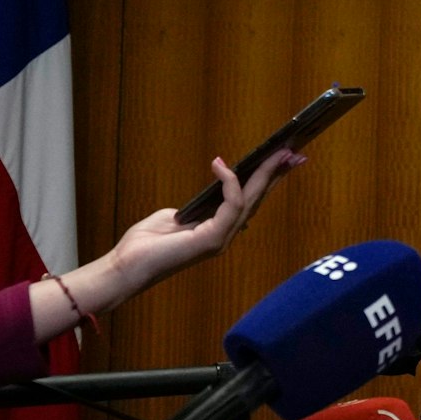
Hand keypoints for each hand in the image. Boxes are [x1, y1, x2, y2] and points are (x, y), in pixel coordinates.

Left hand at [107, 148, 303, 298]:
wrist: (126, 266)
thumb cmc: (144, 245)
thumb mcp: (174, 216)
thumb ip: (195, 209)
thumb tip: (206, 198)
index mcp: (217, 230)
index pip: (248, 200)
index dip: (265, 180)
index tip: (279, 159)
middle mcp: (225, 235)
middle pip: (257, 199)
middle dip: (276, 175)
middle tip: (294, 153)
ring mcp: (221, 239)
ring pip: (250, 200)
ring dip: (265, 174)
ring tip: (277, 153)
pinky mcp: (212, 239)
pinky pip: (230, 205)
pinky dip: (230, 183)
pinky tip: (222, 165)